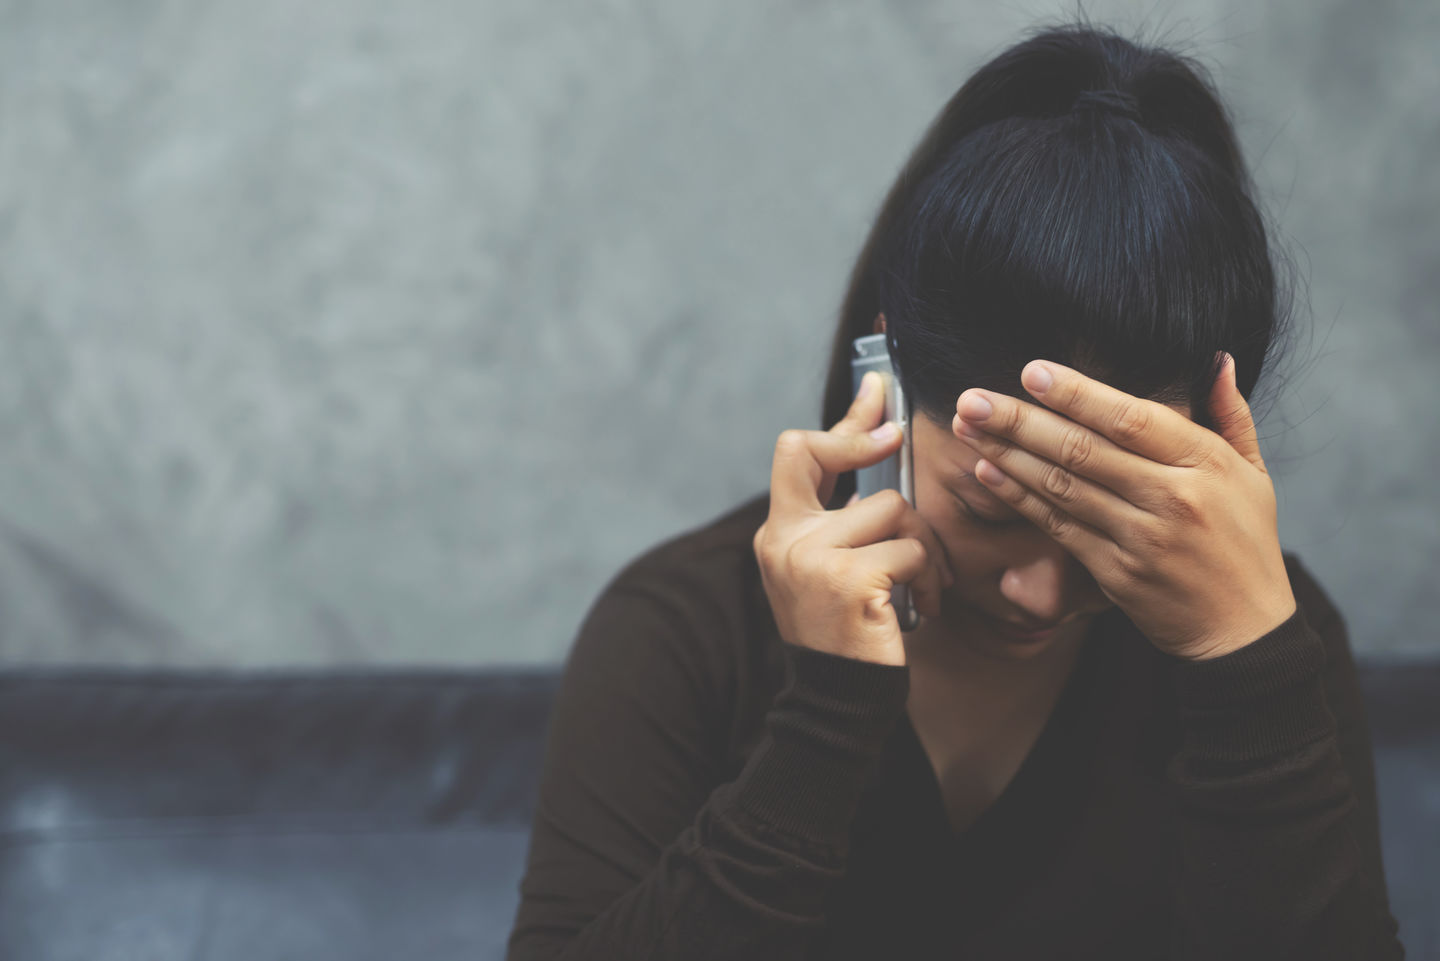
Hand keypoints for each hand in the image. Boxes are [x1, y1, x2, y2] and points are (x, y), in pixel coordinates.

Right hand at [753, 371, 953, 665]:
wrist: (838, 703)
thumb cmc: (847, 635)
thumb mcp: (831, 571)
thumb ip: (842, 522)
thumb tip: (879, 455)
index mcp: (778, 534)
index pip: (796, 455)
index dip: (841, 422)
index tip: (875, 394)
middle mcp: (783, 539)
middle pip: (824, 453)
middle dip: (864, 439)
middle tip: (897, 435)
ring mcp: (811, 557)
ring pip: (891, 509)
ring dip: (921, 545)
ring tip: (920, 585)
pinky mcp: (849, 580)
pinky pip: (911, 550)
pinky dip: (928, 579)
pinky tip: (921, 608)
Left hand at [951, 354, 1296, 660]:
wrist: (1244, 630)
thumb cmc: (1245, 544)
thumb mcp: (1254, 474)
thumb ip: (1230, 414)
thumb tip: (1216, 358)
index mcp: (1205, 463)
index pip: (1130, 418)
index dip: (1076, 394)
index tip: (1030, 372)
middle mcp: (1172, 497)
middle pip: (1083, 449)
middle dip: (1019, 420)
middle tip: (971, 398)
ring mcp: (1141, 538)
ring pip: (1062, 486)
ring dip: (1008, 455)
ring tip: (968, 428)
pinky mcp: (1116, 573)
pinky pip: (1059, 526)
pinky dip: (1021, 498)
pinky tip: (990, 472)